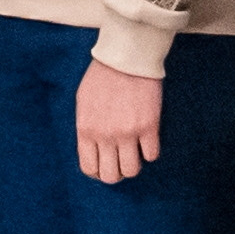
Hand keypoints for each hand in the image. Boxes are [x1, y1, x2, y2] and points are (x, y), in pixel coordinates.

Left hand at [76, 59, 166, 183]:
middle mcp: (105, 135)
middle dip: (116, 173)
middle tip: (121, 161)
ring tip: (134, 151)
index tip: (105, 165)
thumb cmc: (102, 77)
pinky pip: (151, 155)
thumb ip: (86, 128)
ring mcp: (128, 132)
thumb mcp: (83, 103)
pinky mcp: (149, 126)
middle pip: (111, 176)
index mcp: (86, 130)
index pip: (89, 168)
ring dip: (133, 164)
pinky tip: (147, 139)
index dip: (98, 172)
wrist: (126, 58)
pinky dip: (150, 151)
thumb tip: (92, 150)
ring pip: (132, 170)